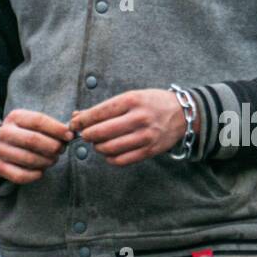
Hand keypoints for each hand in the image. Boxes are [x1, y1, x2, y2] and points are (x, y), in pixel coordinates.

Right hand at [0, 109, 72, 183]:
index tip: (69, 135)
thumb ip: (52, 126)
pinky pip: (20, 176)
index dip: (56, 129)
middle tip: (61, 150)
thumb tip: (71, 133)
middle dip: (53, 146)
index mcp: (15, 117)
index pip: (38, 120)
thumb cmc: (25, 133)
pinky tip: (41, 171)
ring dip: (46, 161)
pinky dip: (35, 175)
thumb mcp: (34, 123)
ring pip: (29, 159)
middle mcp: (5, 132)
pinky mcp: (0, 167)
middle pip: (33, 140)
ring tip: (53, 159)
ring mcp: (1, 150)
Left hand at [70, 89, 189, 166]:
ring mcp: (145, 136)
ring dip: (97, 147)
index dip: (82, 120)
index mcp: (132, 100)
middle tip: (84, 134)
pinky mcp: (149, 151)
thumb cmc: (152, 103)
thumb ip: (105, 108)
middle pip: (101, 132)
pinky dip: (110, 158)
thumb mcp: (131, 97)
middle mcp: (138, 118)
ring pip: (109, 148)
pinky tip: (108, 152)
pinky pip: (122, 160)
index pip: (98, 112)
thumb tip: (77, 116)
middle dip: (87, 135)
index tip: (74, 124)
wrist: (182, 114)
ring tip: (97, 143)